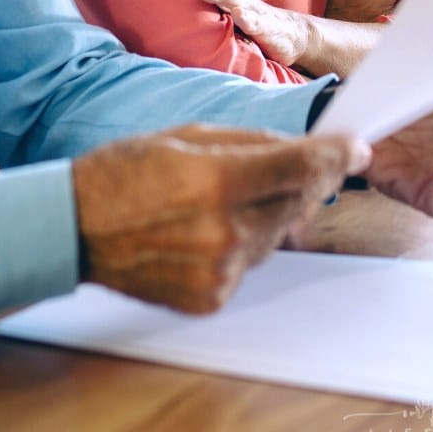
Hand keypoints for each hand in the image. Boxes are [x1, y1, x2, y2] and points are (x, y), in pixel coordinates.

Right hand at [72, 124, 370, 313]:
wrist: (75, 227)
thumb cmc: (125, 171)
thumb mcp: (185, 135)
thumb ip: (248, 142)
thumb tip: (296, 148)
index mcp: (217, 180)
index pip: (300, 168)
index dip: (335, 156)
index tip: (357, 148)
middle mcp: (224, 230)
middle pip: (296, 202)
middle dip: (302, 180)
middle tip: (296, 163)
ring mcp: (220, 270)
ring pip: (276, 233)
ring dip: (268, 210)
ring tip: (227, 194)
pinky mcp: (212, 296)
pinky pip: (250, 262)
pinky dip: (243, 240)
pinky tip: (208, 226)